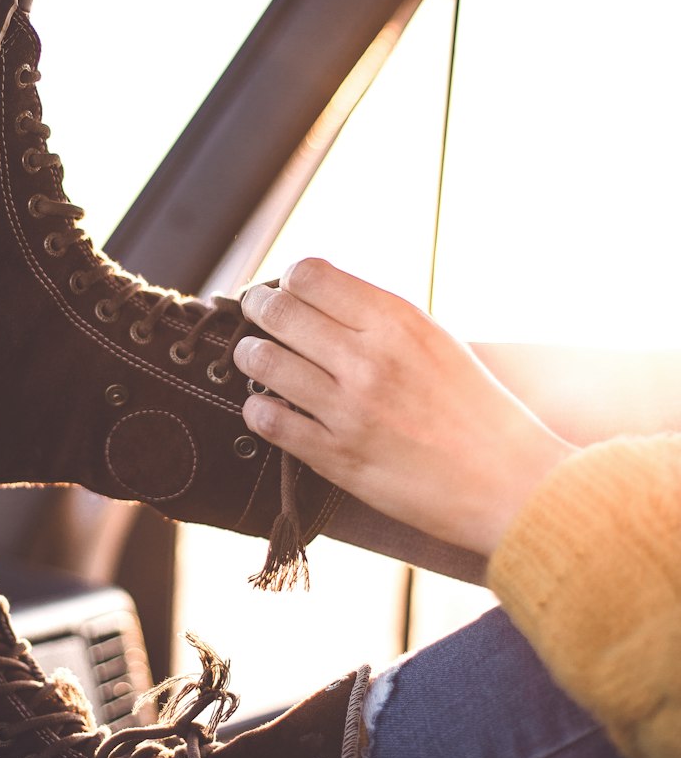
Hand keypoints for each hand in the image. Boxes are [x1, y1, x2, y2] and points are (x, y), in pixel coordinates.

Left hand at [235, 259, 575, 555]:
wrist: (507, 482)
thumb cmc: (474, 409)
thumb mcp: (434, 340)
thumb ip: (377, 318)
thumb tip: (317, 297)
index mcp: (397, 321)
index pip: (310, 274)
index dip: (288, 279)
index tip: (286, 289)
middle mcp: (369, 359)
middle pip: (277, 311)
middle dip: (258, 308)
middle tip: (257, 314)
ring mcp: (350, 409)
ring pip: (263, 361)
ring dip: (250, 355)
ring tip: (255, 357)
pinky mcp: (336, 456)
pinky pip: (268, 419)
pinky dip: (258, 408)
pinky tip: (269, 406)